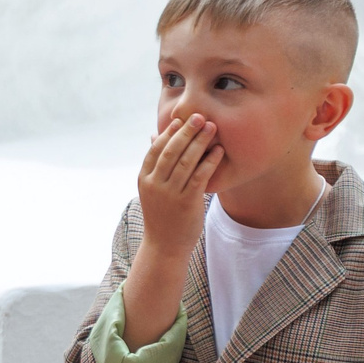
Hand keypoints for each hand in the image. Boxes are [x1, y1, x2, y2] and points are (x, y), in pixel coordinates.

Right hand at [138, 114, 221, 254]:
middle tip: (200, 116)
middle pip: (171, 151)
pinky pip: (199, 176)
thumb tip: (154, 136)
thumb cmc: (161, 215)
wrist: (164, 245)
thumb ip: (154, 164)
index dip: (168, 133)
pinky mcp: (186, 202)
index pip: (155, 149)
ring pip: (186, 161)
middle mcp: (155, 184)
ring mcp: (170, 193)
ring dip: (200, 142)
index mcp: (144, 179)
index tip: (180, 120)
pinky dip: (209, 161)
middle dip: (186, 132)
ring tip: (212, 128)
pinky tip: (219, 151)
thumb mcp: (152, 189)